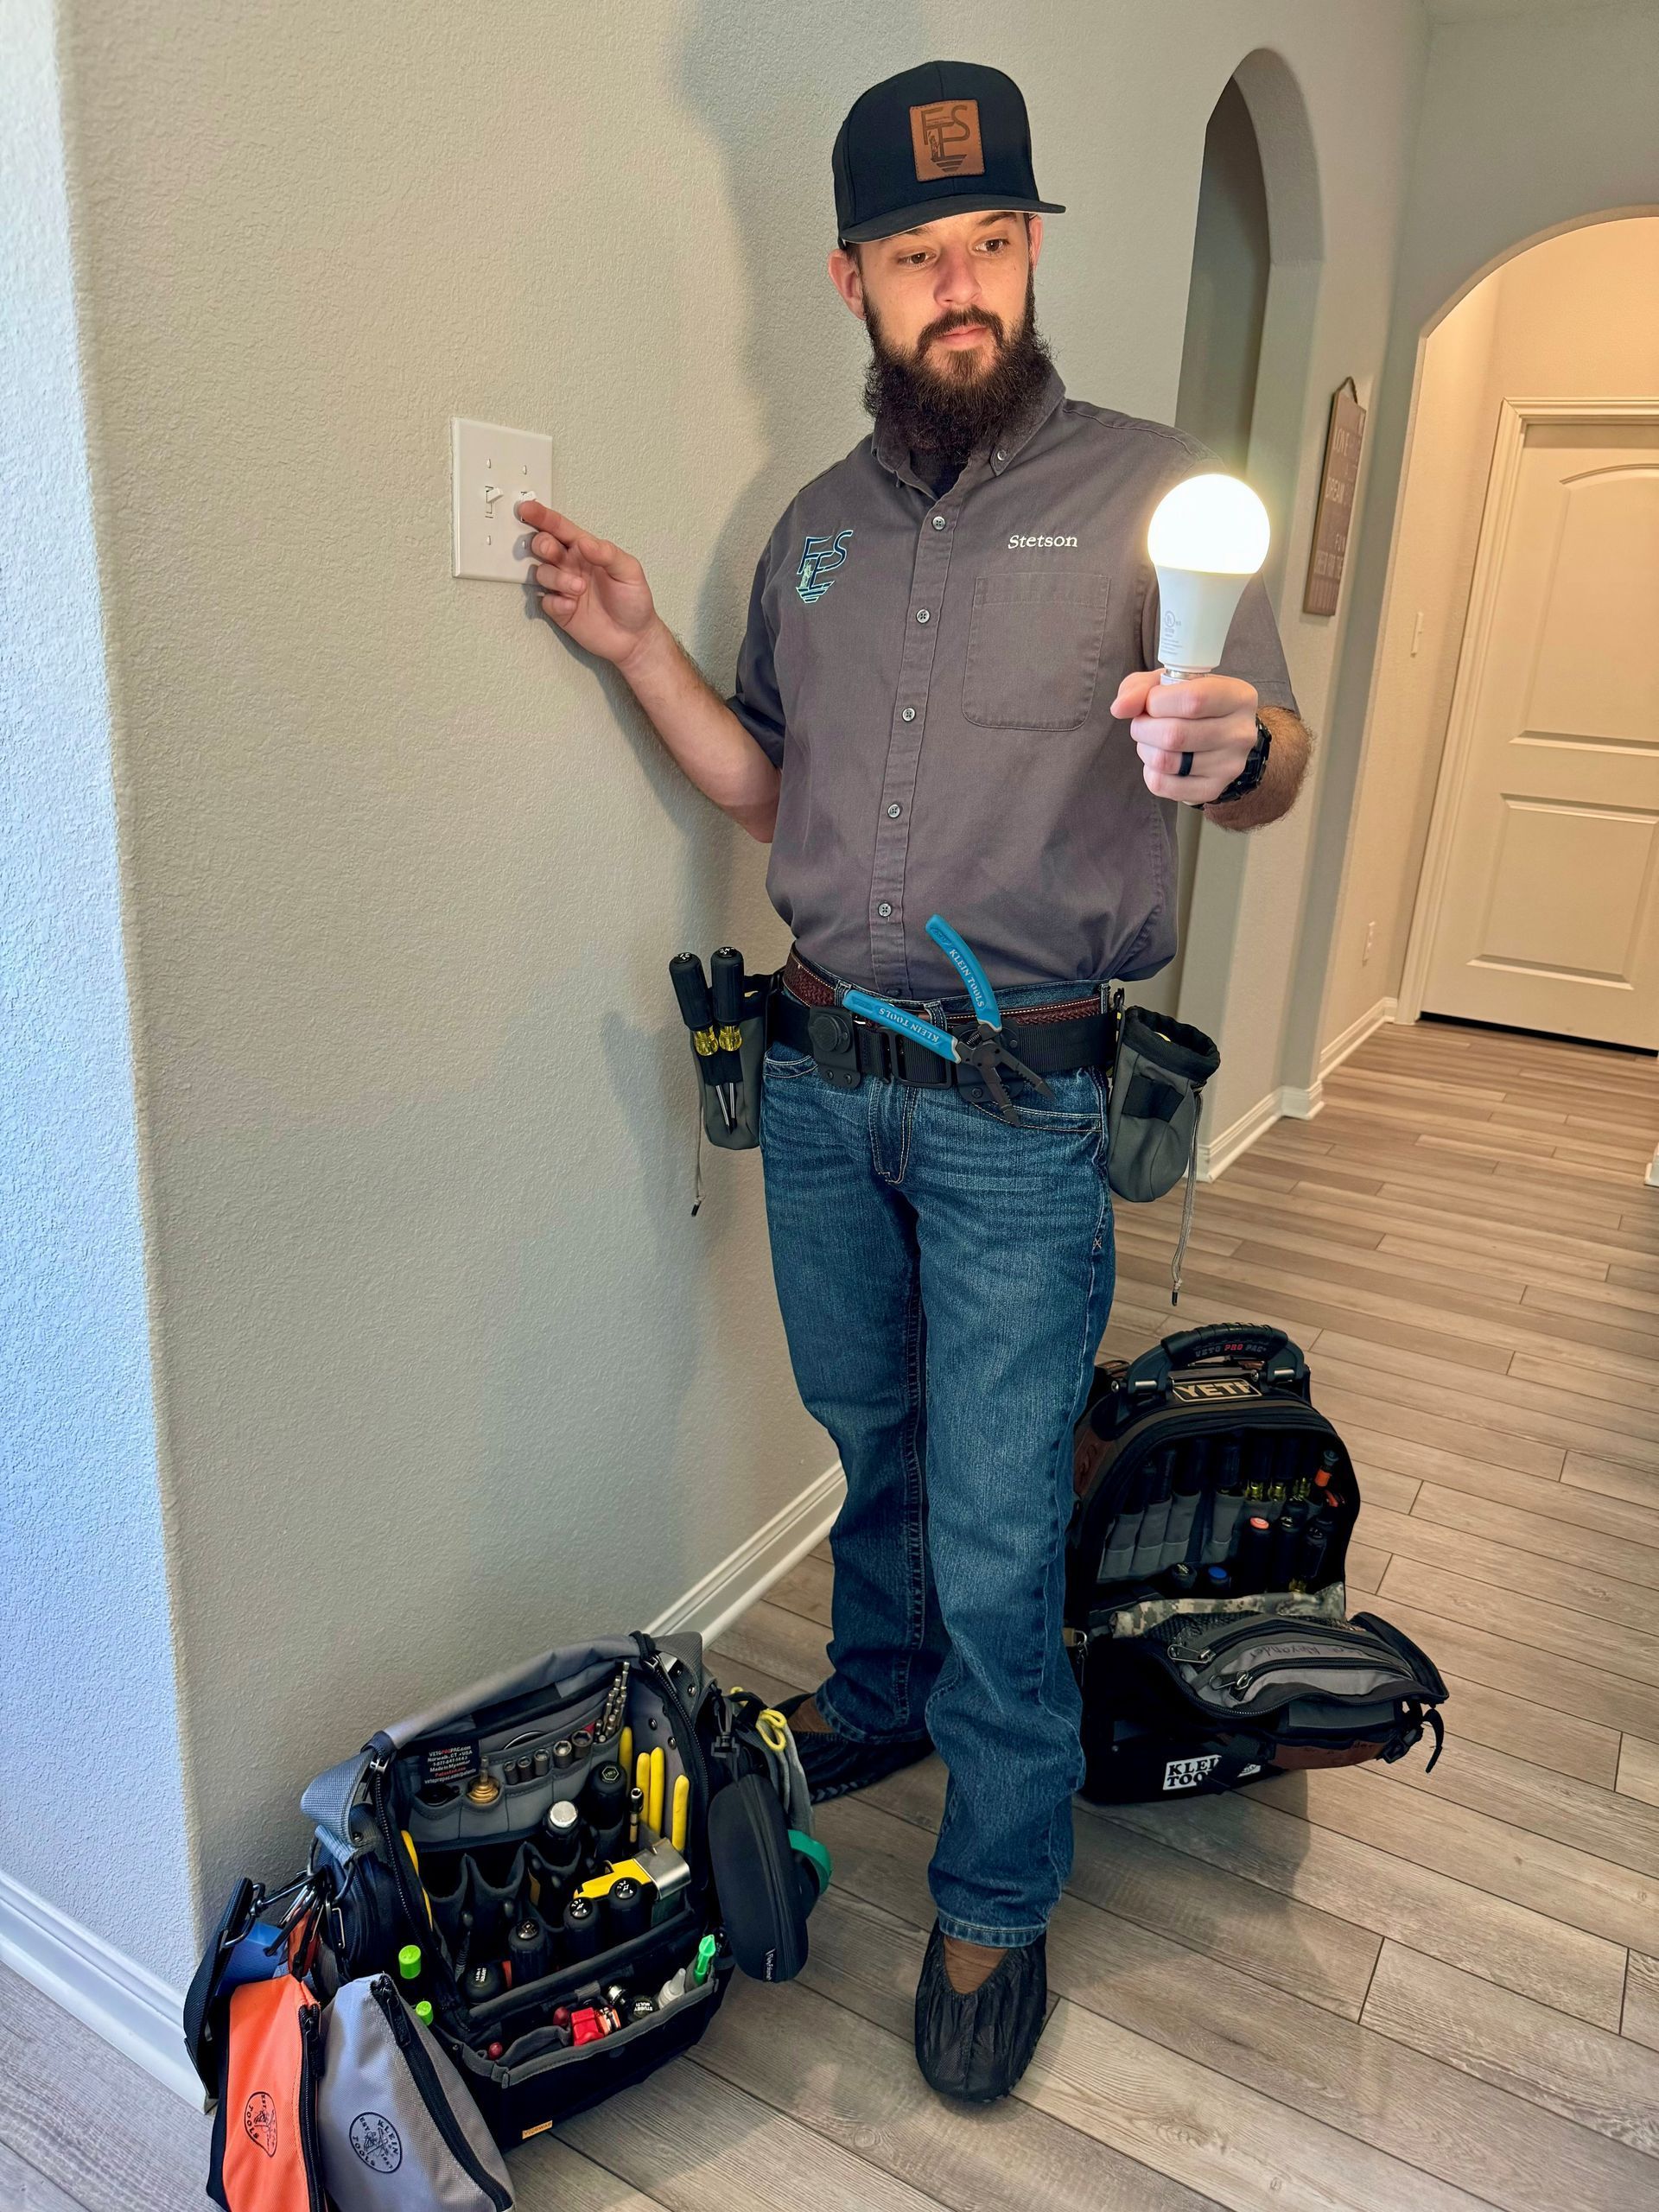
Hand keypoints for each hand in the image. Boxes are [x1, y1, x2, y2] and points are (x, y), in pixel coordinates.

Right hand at [517, 500, 658, 669]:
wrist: (634, 637)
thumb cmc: (633, 600)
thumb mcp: (629, 571)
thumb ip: (608, 554)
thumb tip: (585, 542)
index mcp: (586, 550)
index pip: (560, 528)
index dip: (542, 517)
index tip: (527, 508)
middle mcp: (571, 565)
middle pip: (543, 546)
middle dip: (543, 545)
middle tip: (552, 552)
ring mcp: (563, 588)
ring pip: (542, 573)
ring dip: (556, 578)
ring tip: (579, 588)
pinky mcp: (560, 610)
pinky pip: (546, 601)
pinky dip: (556, 602)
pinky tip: (572, 606)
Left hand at [1111, 669, 1257, 803]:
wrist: (1220, 738)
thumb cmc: (1192, 704)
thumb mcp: (1171, 683)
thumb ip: (1141, 687)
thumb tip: (1120, 707)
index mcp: (1238, 697)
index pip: (1193, 700)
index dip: (1157, 702)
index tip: (1151, 702)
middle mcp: (1240, 733)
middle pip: (1175, 734)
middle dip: (1144, 727)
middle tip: (1143, 723)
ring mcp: (1229, 765)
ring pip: (1166, 761)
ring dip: (1146, 749)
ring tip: (1152, 741)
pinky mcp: (1212, 790)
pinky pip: (1163, 785)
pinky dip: (1150, 771)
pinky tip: (1159, 762)